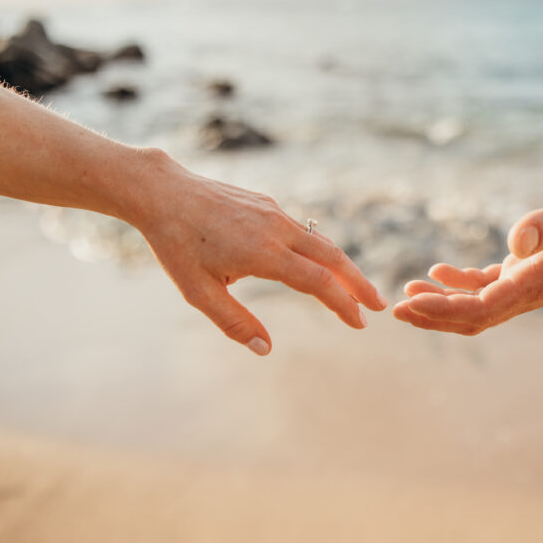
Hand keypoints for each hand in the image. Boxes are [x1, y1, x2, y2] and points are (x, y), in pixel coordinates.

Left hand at [130, 152, 386, 353]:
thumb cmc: (176, 246)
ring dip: (343, 267)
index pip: (319, 283)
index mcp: (263, 254)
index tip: (360, 323)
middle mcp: (276, 230)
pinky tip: (318, 266)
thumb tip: (265, 349)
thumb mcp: (198, 293)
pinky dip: (320, 251)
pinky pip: (302, 231)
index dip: (344, 304)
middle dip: (359, 284)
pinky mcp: (267, 205)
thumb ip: (234, 322)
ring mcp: (274, 214)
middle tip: (379, 306)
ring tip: (356, 289)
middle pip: (333, 258)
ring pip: (320, 243)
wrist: (163, 193)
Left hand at [392, 181, 542, 334]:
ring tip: (407, 292)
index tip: (411, 304)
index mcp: (539, 284)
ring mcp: (526, 285)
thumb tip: (514, 242)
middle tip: (395, 311)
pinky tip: (437, 271)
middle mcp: (530, 293)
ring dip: (441, 303)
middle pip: (473, 317)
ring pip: (476, 307)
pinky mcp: (525, 273)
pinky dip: (459, 284)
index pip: (483, 308)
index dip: (444, 310)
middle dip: (433, 316)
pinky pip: (486, 288)